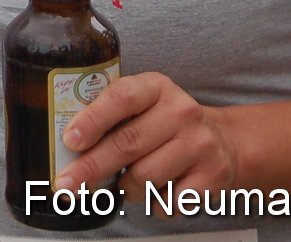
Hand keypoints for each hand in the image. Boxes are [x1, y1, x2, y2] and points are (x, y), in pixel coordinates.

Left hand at [55, 71, 241, 201]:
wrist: (224, 143)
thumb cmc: (166, 126)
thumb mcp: (142, 107)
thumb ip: (110, 118)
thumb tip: (68, 148)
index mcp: (156, 87)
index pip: (121, 97)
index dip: (92, 120)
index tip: (69, 141)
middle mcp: (181, 111)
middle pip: (127, 143)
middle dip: (90, 168)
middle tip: (66, 184)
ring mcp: (200, 143)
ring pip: (144, 177)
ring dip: (126, 188)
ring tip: (127, 183)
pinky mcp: (213, 175)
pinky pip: (168, 201)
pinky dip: (154, 204)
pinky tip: (158, 192)